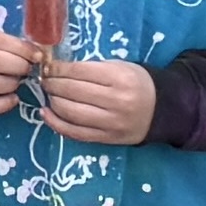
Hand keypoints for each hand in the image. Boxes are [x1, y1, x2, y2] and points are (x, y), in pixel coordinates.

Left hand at [33, 54, 154, 146]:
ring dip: (52, 101)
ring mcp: (111, 122)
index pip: (78, 72)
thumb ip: (92, 68)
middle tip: (44, 79)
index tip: (47, 66)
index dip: (57, 69)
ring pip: (70, 112)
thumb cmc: (136, 82)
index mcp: (119, 78)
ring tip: (48, 94)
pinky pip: (75, 133)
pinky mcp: (106, 138)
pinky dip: (56, 123)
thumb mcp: (120, 67)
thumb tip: (57, 68)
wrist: (161, 110)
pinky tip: (45, 113)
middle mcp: (115, 101)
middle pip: (72, 91)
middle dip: (52, 84)